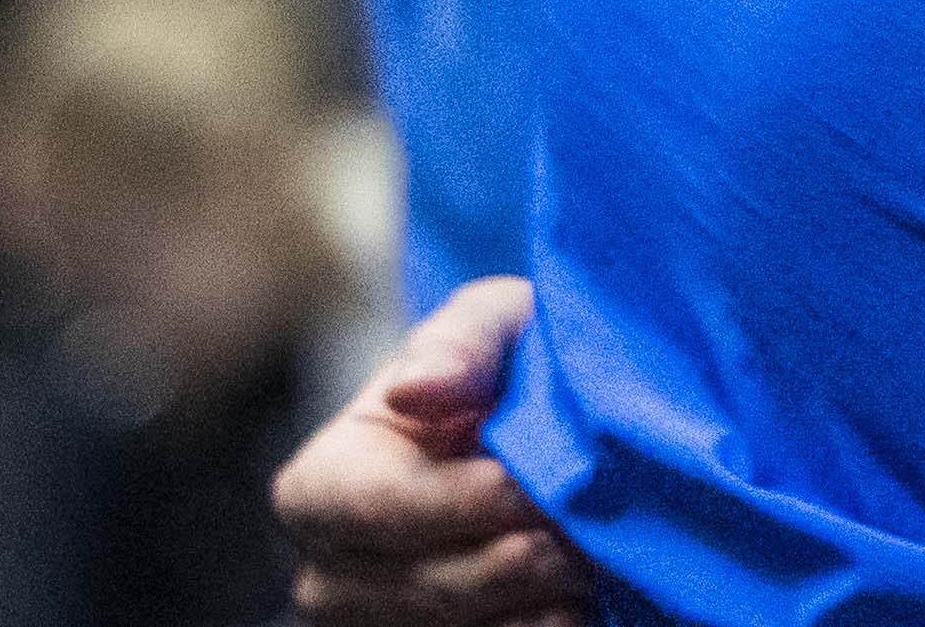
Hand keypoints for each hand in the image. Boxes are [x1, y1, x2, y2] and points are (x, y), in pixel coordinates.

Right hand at [270, 276, 591, 625]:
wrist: (511, 437)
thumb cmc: (496, 370)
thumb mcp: (487, 326)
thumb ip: (460, 345)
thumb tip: (414, 389)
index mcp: (317, 488)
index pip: (393, 507)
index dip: (486, 496)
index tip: (559, 477)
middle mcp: (325, 577)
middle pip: (448, 583)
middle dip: (540, 549)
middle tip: (607, 515)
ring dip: (556, 593)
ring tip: (602, 545)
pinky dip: (554, 624)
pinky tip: (583, 592)